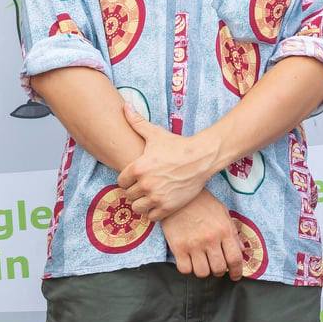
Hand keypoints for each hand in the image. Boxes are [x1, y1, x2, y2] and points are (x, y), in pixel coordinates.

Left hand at [119, 104, 222, 219]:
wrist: (201, 158)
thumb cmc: (177, 145)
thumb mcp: (155, 133)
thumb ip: (136, 121)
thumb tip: (124, 105)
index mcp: (138, 167)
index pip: (121, 181)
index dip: (127, 179)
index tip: (134, 177)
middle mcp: (145, 184)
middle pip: (128, 195)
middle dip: (134, 191)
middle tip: (143, 186)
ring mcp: (157, 197)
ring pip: (137, 208)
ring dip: (141, 203)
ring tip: (149, 196)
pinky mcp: (168, 207)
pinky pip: (151, 217)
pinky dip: (153, 212)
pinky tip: (159, 202)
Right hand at [160, 193, 245, 279]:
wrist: (177, 194)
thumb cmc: (202, 202)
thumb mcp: (222, 212)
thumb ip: (232, 232)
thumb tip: (242, 251)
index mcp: (224, 230)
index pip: (235, 259)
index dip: (237, 271)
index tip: (235, 275)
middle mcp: (210, 239)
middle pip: (219, 268)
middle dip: (220, 271)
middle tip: (216, 267)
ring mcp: (193, 244)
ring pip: (202, 272)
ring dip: (204, 271)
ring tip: (203, 263)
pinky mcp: (177, 247)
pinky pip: (185, 269)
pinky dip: (188, 269)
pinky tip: (189, 261)